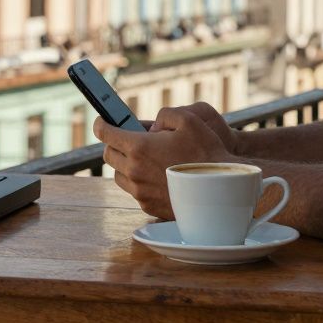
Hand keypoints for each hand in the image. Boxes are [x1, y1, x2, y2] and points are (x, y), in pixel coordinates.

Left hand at [94, 107, 234, 218]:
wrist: (220, 191)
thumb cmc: (206, 154)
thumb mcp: (189, 120)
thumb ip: (165, 115)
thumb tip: (153, 126)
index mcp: (139, 147)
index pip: (106, 133)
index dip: (101, 124)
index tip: (101, 121)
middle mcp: (134, 171)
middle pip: (109, 155)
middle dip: (114, 144)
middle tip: (126, 138)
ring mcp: (140, 192)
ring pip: (120, 175)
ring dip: (125, 165)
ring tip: (144, 159)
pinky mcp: (148, 207)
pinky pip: (135, 191)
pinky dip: (140, 182)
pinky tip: (157, 177)